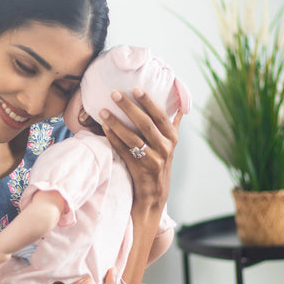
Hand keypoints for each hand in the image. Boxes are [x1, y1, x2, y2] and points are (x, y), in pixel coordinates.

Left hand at [100, 88, 182, 210]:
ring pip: (132, 137)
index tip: (136, 88)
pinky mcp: (140, 170)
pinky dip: (113, 139)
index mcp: (172, 138)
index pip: (160, 115)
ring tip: (103, 111)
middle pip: (145, 123)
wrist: (154, 194)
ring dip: (116, 123)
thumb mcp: (170, 145)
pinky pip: (124, 151)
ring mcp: (153, 160)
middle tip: (114, 93)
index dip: (148, 101)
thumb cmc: (160, 164)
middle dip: (129, 107)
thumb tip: (180, 105)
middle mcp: (165, 148)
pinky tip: (104, 129)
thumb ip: (173, 125)